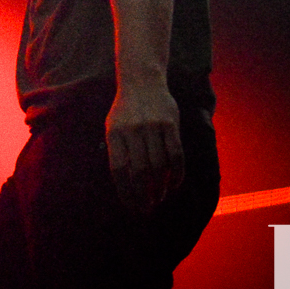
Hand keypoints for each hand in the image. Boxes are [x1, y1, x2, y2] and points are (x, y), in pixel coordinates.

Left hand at [106, 85, 184, 214]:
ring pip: (159, 166)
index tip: (131, 206)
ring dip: (161, 187)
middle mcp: (132, 131)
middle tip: (147, 207)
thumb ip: (117, 152)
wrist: (142, 82)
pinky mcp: (170, 125)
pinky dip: (177, 174)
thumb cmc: (125, 111)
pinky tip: (174, 184)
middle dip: (144, 194)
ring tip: (160, 197)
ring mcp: (152, 127)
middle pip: (140, 171)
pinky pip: (176, 155)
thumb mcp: (112, 127)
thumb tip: (124, 184)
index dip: (125, 192)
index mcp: (114, 133)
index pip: (118, 170)